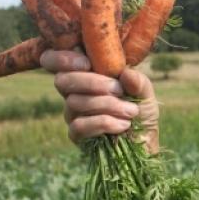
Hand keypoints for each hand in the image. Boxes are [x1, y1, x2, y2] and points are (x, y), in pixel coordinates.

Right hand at [41, 49, 159, 153]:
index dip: (61, 58)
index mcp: (85, 74)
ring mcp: (72, 114)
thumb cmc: (140, 111)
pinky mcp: (76, 135)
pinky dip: (104, 123)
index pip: (54, 60)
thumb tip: (125, 74)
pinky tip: (123, 125)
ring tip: (131, 111)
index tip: (87, 63)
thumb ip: (137, 81)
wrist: (144, 141)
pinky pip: (79, 125)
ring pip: (74, 103)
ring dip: (107, 105)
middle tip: (119, 90)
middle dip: (92, 83)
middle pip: (63, 80)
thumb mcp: (144, 92)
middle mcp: (74, 92)